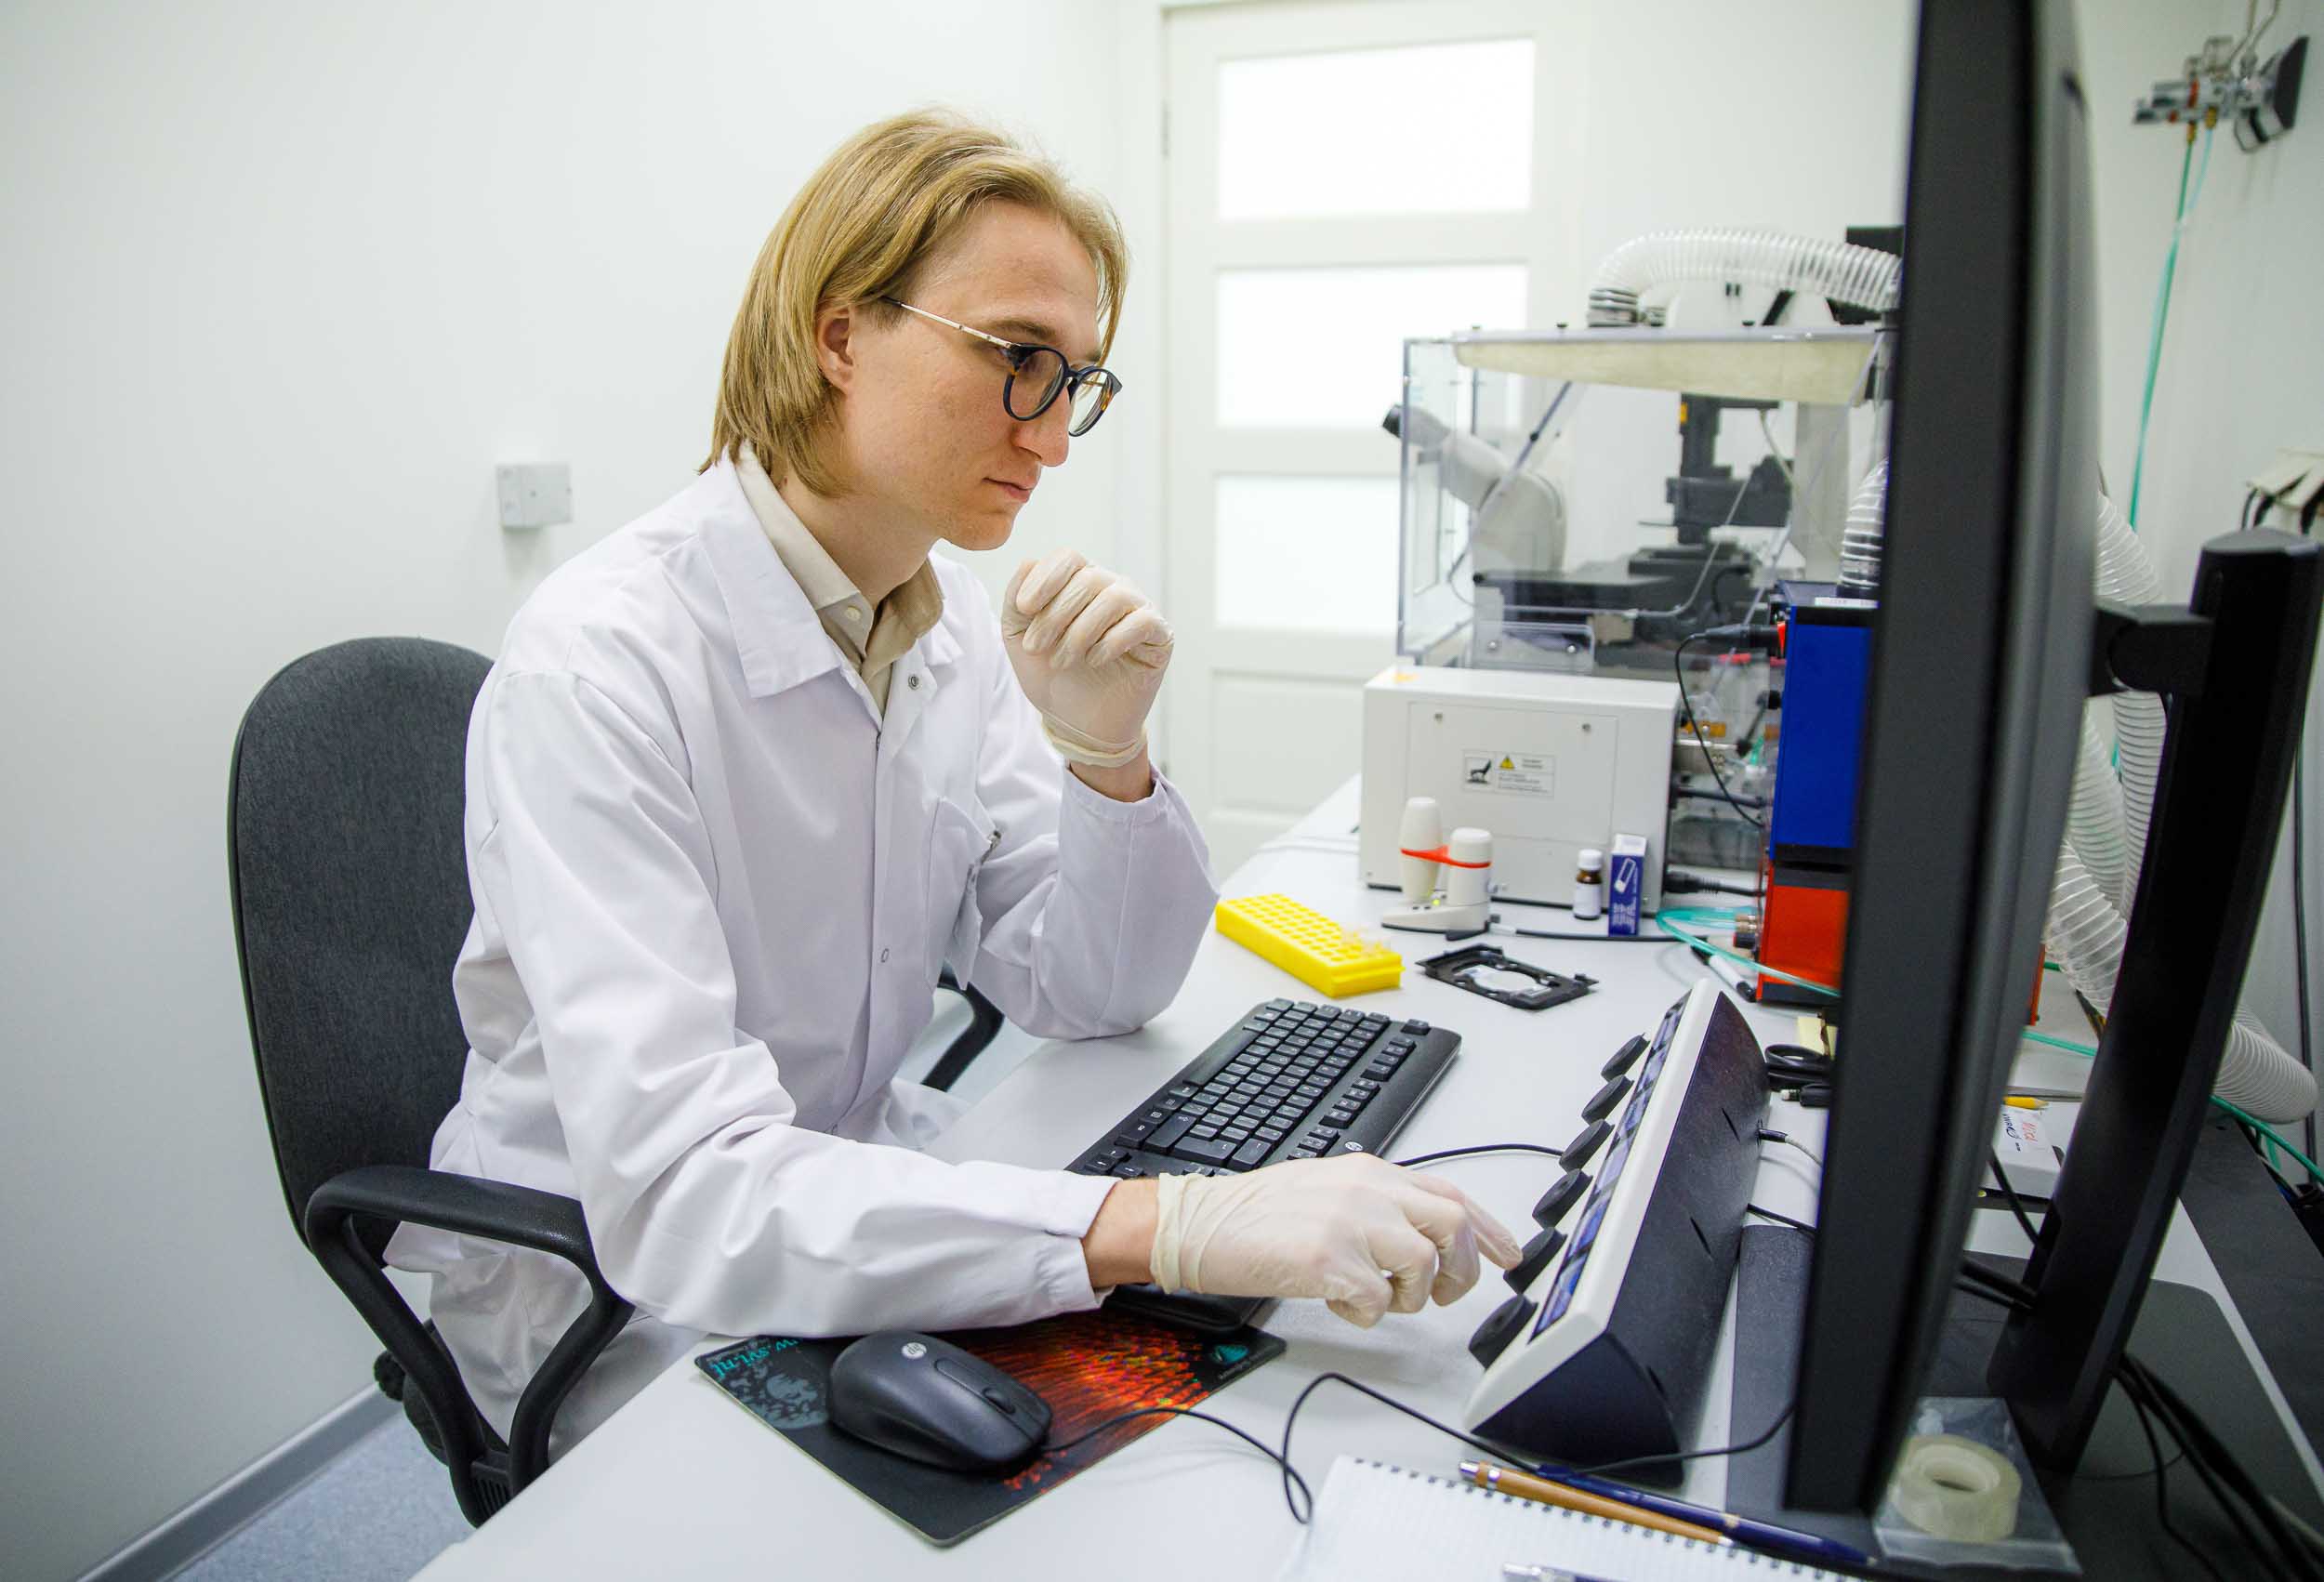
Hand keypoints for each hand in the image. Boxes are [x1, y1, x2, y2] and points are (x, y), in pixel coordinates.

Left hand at [1001, 549, 1171, 759]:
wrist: (1077, 722)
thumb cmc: (1050, 675)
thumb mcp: (1018, 637)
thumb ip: (1015, 600)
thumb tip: (1028, 561)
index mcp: (1080, 582)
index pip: (1068, 558)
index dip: (1045, 578)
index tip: (1025, 609)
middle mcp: (1113, 588)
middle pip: (1088, 578)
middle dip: (1055, 615)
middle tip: (1035, 648)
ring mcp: (1139, 610)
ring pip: (1114, 597)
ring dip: (1080, 631)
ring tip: (1062, 661)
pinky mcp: (1160, 636)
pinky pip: (1141, 622)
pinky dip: (1112, 642)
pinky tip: (1094, 661)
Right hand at [1149, 1153, 1521, 1326]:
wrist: (1201, 1222)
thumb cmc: (1256, 1213)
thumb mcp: (1328, 1189)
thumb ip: (1377, 1203)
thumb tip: (1422, 1236)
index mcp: (1370, 1172)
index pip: (1451, 1196)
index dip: (1488, 1229)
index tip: (1508, 1256)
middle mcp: (1367, 1191)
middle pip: (1451, 1228)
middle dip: (1459, 1271)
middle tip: (1440, 1293)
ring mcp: (1349, 1224)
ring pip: (1423, 1267)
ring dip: (1409, 1298)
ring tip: (1375, 1298)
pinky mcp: (1328, 1260)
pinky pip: (1377, 1302)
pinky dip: (1365, 1314)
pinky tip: (1339, 1303)